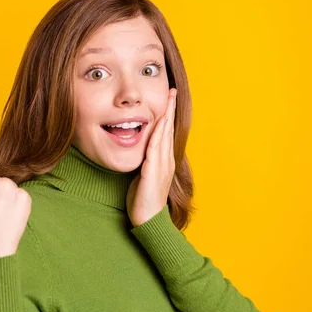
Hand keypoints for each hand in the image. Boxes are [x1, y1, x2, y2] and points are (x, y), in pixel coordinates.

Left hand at [126, 88, 176, 226]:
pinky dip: (157, 134)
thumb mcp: (143, 177)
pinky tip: (158, 123)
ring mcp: (161, 166)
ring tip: (168, 100)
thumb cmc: (143, 201)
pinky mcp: (153, 172)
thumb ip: (144, 163)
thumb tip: (140, 153)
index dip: (167, 115)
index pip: (166, 133)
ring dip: (166, 116)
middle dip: (169, 109)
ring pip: (164, 136)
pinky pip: (155, 149)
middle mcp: (165, 161)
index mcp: (163, 161)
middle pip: (168, 130)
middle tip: (171, 91)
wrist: (148, 221)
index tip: (168, 99)